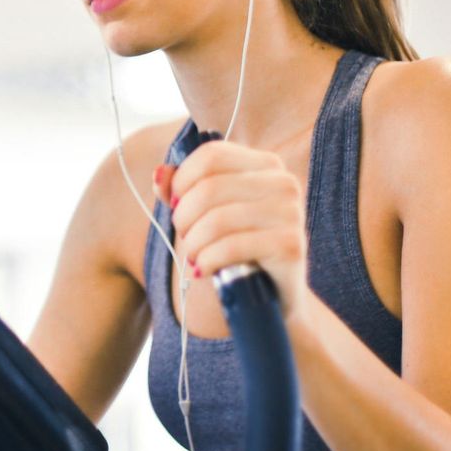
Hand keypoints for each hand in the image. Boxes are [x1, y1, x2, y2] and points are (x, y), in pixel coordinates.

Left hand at [156, 141, 307, 321]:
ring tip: (193, 257)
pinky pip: (231, 247)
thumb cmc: (237, 248)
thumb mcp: (206, 214)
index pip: (211, 155)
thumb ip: (181, 190)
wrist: (273, 294)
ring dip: (193, 243)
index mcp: (265, 165)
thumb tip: (159, 174)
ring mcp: (291, 213)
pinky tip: (204, 269)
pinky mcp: (290, 245)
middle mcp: (284, 183)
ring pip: (217, 219)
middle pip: (209, 188)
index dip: (182, 180)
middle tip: (184, 237)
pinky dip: (207, 260)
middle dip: (184, 217)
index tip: (175, 204)